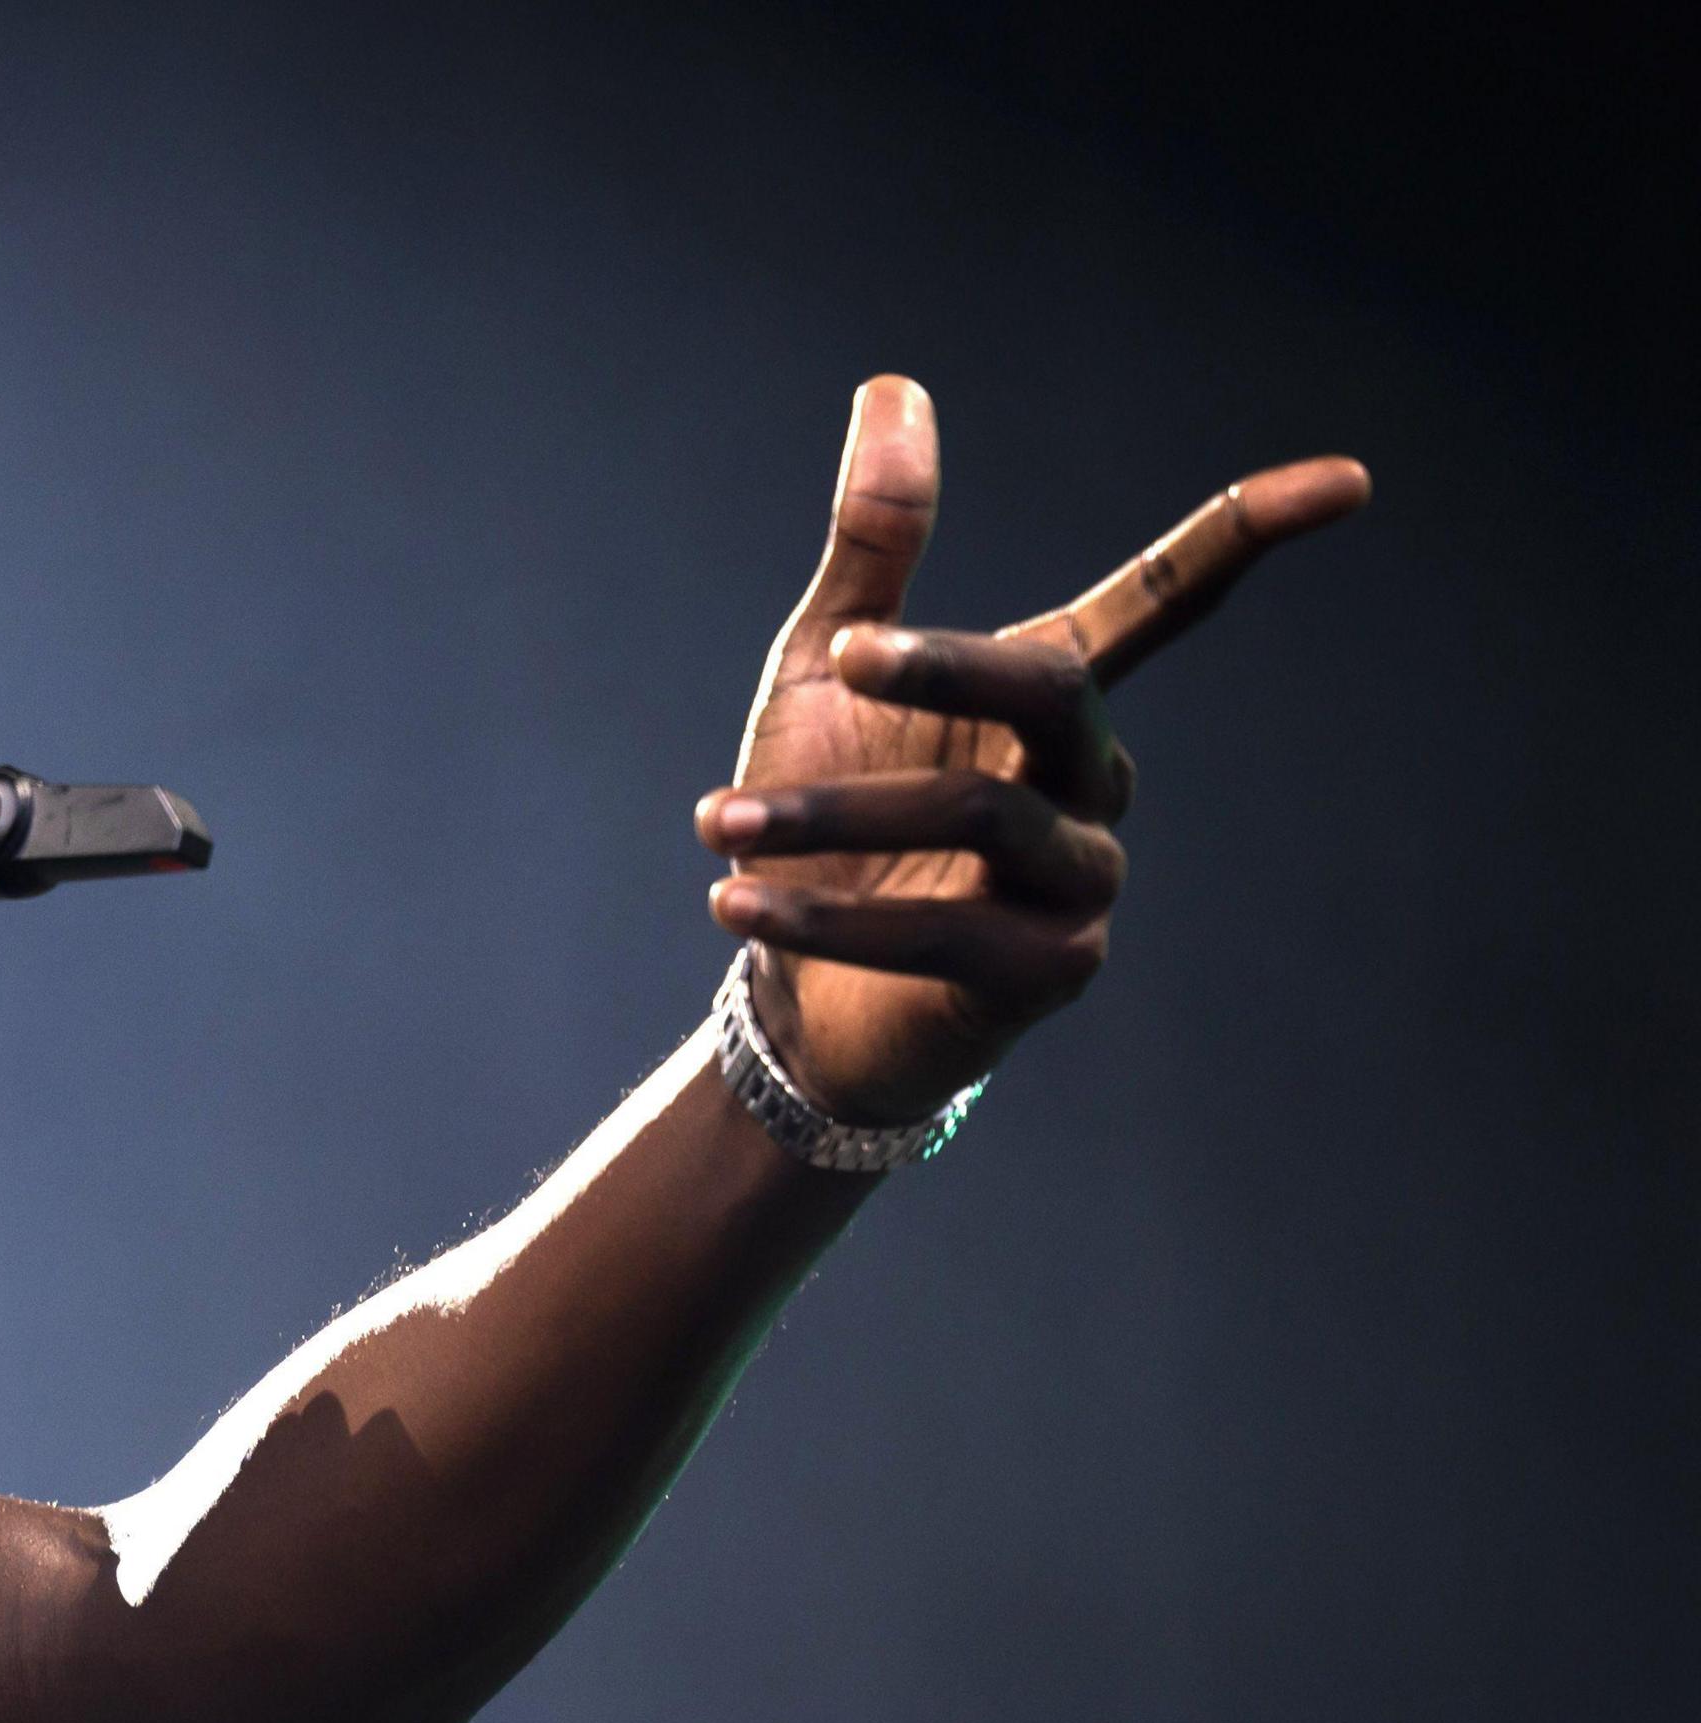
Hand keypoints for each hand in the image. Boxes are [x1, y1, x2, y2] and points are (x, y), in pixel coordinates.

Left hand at [695, 377, 1367, 1124]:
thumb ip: (873, 544)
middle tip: (847, 652)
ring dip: (828, 813)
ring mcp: (1083, 879)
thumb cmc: (821, 816)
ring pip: (973, 816)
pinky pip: (936, 929)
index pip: (1167, 602)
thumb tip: (895, 385)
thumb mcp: (830, 672)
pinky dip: (825, 911)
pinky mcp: (1047, 974)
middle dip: (948, 663)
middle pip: (1054, 691)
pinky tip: (736, 900)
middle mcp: (1092, 780)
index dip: (1246, 536)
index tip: (1350, 480)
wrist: (796, 991)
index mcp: (1054, 697)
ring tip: (718, 821)